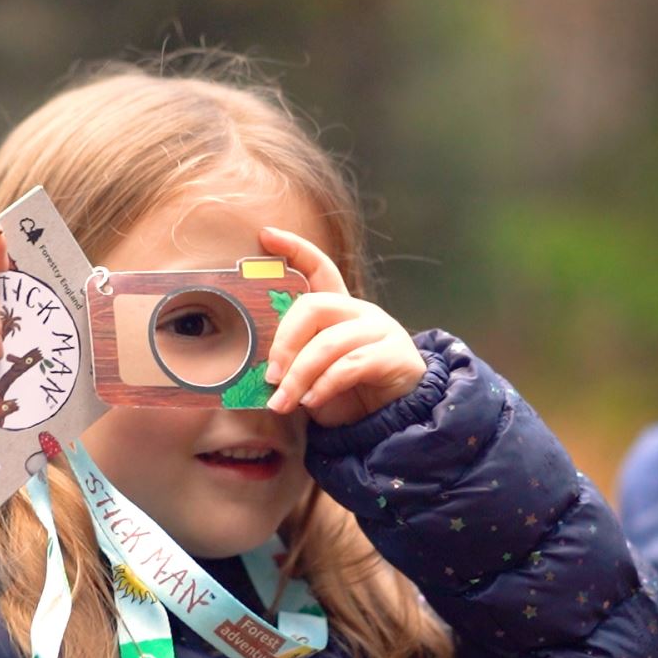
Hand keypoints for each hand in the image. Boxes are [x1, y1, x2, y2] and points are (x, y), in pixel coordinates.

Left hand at [259, 227, 425, 427]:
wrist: (396, 421)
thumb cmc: (350, 397)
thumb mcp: (314, 377)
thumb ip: (294, 364)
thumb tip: (262, 369)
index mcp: (340, 310)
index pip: (319, 268)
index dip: (294, 249)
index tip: (266, 236)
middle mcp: (360, 312)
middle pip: (314, 306)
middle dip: (285, 342)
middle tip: (271, 375)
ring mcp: (381, 330)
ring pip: (328, 343)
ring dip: (299, 376)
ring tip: (284, 401)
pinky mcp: (396, 355)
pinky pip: (350, 365)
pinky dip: (324, 386)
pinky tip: (312, 401)